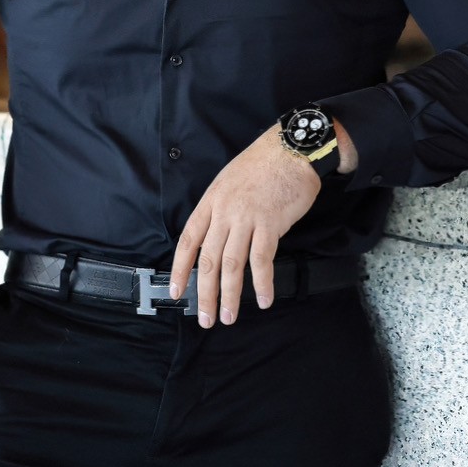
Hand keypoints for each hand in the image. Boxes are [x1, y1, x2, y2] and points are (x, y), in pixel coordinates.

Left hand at [170, 125, 322, 327]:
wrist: (291, 148)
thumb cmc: (263, 163)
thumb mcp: (229, 180)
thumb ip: (221, 208)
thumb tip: (219, 238)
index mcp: (211, 201)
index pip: (188, 241)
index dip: (180, 269)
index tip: (176, 291)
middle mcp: (225, 212)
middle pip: (209, 260)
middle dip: (205, 293)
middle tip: (206, 318)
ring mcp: (247, 218)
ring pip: (232, 264)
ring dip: (230, 295)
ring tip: (229, 316)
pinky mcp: (271, 223)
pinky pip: (262, 260)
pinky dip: (262, 282)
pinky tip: (263, 298)